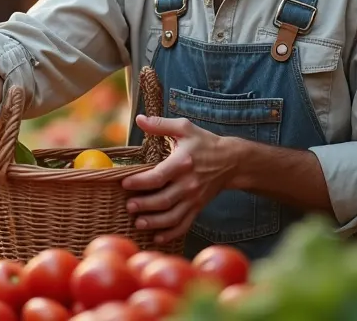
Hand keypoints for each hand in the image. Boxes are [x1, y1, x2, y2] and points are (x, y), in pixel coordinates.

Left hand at [120, 115, 237, 244]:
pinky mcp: (198, 208)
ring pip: (172, 217)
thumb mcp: (185, 128)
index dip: (140, 182)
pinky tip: (157, 237)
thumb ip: (161, 124)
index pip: (158, 176)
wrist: (232, 161)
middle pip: (163, 200)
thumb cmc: (205, 143)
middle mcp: (188, 184)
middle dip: (144, 206)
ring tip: (138, 223)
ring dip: (154, 223)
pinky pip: (184, 225)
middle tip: (128, 207)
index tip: (124, 184)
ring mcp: (194, 199)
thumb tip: (139, 119)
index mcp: (182, 163)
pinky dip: (170, 234)